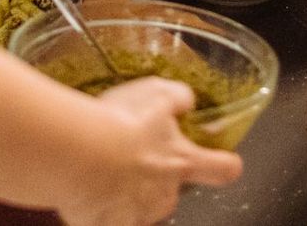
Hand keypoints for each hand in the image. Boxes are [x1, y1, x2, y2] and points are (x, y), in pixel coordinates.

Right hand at [56, 78, 242, 225]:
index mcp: (184, 162)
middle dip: (156, 176)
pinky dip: (99, 207)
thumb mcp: (157, 93)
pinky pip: (108, 218)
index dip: (225, 164)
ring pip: (139, 204)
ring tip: (100, 167)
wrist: (81, 155)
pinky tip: (84, 187)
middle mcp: (167, 194)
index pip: (224, 169)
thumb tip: (186, 100)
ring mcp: (138, 215)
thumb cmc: (123, 123)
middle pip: (172, 189)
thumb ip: (177, 97)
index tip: (225, 162)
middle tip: (130, 154)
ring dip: (125, 190)